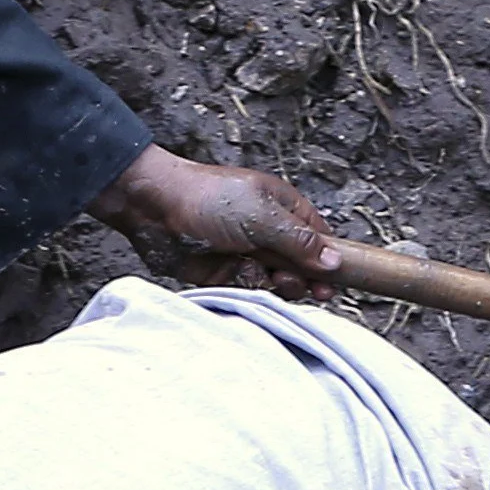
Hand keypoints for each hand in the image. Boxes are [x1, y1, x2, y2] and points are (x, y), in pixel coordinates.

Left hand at [91, 147, 343, 298]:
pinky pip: (250, 289)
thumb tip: (334, 263)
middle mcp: (270, 232)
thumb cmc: (208, 200)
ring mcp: (249, 253)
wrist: (154, 210)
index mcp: (285, 209)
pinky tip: (234, 274)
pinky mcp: (228, 273)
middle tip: (290, 282)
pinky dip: (246, 286)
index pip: (320, 239)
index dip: (328, 262)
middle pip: (302, 266)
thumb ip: (299, 242)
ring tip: (260, 274)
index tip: (330, 283)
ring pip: (277, 282)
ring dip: (273, 284)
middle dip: (299, 278)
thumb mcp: (262, 217)